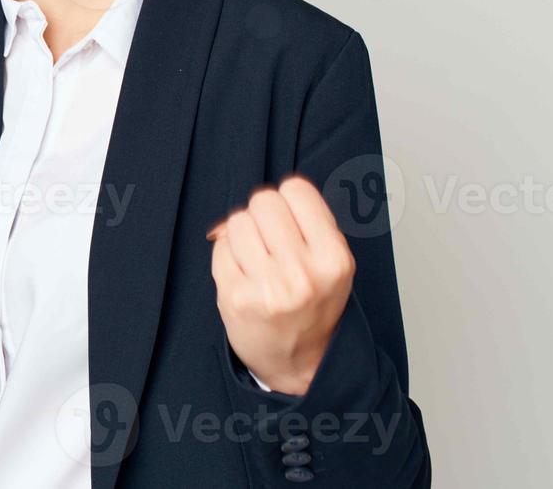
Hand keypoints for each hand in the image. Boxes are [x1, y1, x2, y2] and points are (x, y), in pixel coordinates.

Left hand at [207, 174, 354, 395]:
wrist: (300, 363)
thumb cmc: (313, 305)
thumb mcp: (330, 263)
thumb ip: (307, 222)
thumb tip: (260, 199)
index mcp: (333, 258)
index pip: (297, 189)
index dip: (288, 200)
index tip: (289, 219)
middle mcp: (303, 272)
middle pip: (263, 201)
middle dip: (262, 216)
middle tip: (270, 242)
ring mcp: (267, 287)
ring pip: (236, 221)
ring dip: (242, 236)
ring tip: (258, 262)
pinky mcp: (235, 297)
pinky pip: (219, 247)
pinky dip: (227, 256)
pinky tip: (244, 276)